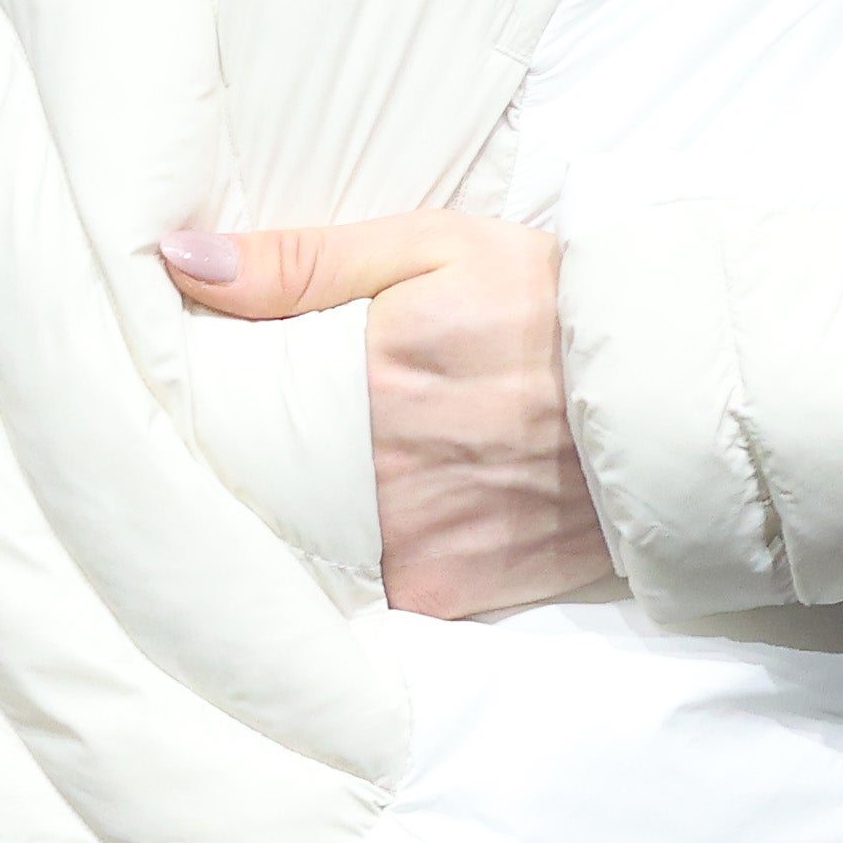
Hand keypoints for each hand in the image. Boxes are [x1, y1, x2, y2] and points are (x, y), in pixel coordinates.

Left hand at [158, 212, 606, 618]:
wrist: (669, 393)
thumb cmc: (543, 304)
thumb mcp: (430, 248)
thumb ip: (301, 260)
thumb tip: (181, 260)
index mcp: (366, 380)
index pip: (230, 409)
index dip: (197, 407)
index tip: (173, 392)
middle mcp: (383, 475)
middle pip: (257, 483)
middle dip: (233, 465)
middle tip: (217, 440)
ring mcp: (416, 546)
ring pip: (302, 543)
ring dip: (283, 518)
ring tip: (276, 482)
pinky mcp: (450, 594)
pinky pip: (364, 592)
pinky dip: (345, 564)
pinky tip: (338, 530)